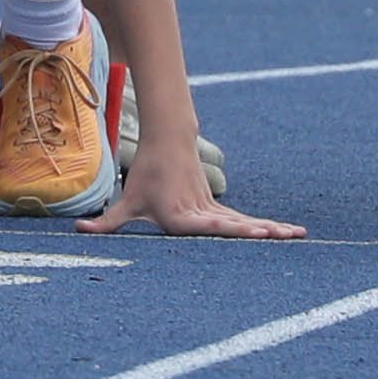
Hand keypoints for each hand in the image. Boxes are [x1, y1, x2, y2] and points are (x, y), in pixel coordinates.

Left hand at [102, 156, 302, 239]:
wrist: (168, 142)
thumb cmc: (146, 175)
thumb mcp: (127, 201)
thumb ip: (107, 221)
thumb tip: (80, 230)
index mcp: (181, 216)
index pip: (207, 226)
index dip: (229, 231)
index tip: (251, 232)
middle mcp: (201, 213)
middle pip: (233, 225)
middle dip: (259, 232)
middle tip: (281, 236)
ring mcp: (214, 209)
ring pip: (246, 222)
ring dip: (272, 229)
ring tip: (298, 235)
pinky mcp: (219, 208)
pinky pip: (245, 221)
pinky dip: (267, 228)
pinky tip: (289, 234)